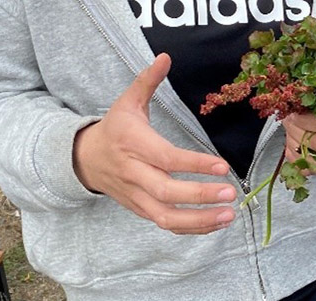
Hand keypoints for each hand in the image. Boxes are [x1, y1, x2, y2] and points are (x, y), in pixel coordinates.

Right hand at [73, 53, 237, 234]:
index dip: (194, 165)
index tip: (222, 167)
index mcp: (133, 144)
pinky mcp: (140, 210)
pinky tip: (216, 222)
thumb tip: (165, 57)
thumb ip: (147, 81)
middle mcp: (133, 173)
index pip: (166, 158)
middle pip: (165, 192)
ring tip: (229, 215)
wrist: (84, 159)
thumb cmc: (115, 129)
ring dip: (198, 220)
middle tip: (231, 194)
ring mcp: (136, 196)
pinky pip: (166, 224)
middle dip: (199, 196)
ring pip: (165, 216)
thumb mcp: (127, 102)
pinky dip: (192, 228)